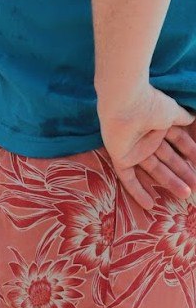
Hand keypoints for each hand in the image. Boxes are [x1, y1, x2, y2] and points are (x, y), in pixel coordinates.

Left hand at [99, 84, 195, 209]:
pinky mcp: (120, 156)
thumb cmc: (150, 104)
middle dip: (182, 172)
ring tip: (185, 194)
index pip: (178, 140)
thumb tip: (193, 118)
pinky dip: (137, 191)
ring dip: (169, 182)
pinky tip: (149, 205)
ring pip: (153, 169)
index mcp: (158, 123)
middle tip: (195, 187)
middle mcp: (146, 136)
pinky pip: (128, 178)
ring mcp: (133, 147)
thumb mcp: (172, 111)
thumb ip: (182, 117)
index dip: (189, 152)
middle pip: (167, 158)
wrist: (125, 102)